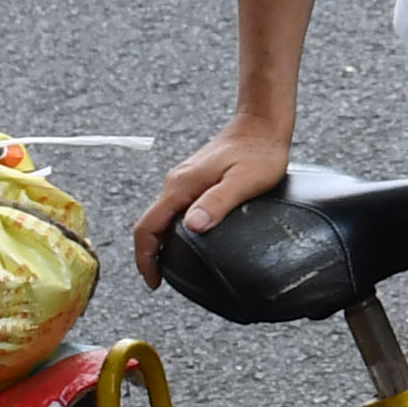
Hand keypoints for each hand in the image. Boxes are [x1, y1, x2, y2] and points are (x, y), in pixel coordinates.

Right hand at [134, 110, 293, 282]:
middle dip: (151, 254)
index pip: (147, 227)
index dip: (145, 258)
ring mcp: (185, 179)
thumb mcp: (244, 181)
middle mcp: (177, 182)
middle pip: (151, 223)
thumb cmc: (259, 152)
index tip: (154, 283)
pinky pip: (175, 208)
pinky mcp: (195, 178)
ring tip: (175, 265)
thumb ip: (218, 202)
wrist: (262, 123)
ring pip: (163, 216)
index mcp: (181, 186)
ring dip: (162, 241)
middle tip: (163, 280)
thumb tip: (194, 226)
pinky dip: (174, 228)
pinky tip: (191, 238)